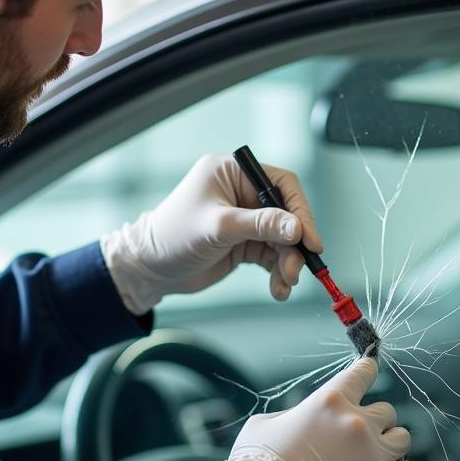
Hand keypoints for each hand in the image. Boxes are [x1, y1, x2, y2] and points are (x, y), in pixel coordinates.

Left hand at [100, 153, 322, 315]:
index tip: (309, 239)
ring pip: (281, 239)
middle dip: (293, 244)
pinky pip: (271, 255)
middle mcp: (240, 192)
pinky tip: (278, 288)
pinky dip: (277, 272)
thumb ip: (260, 225)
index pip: (280, 184)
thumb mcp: (218, 228)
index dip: (300, 211)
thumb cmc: (172, 236)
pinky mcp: (243, 242)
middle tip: (297, 269)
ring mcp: (243, 218)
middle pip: (285, 214)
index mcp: (232, 172)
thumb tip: (297, 228)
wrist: (149, 269)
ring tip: (285, 283)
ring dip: (287, 262)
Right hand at [217, 357, 415, 460]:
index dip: (367, 371)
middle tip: (361, 434)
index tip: (370, 371)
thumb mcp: (266, 423)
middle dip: (376, 421)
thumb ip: (293, 415)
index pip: (362, 373)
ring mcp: (372, 453)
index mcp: (330, 401)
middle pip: (387, 411)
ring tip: (376, 455)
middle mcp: (355, 422)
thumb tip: (301, 419)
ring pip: (402, 439)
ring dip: (390, 445)